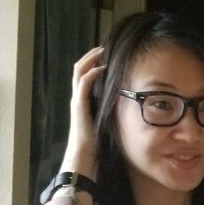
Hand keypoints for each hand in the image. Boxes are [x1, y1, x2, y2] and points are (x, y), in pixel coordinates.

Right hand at [62, 46, 105, 171]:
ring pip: (79, 72)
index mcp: (82, 102)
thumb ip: (111, 115)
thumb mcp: (105, 125)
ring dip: (90, 59)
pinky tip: (102, 68)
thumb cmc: (94, 146)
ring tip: (101, 51)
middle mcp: (77, 98)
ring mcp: (77, 100)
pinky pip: (83, 83)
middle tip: (103, 48)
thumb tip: (127, 112)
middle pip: (79, 69)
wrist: (83, 157)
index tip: (106, 57)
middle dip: (90, 57)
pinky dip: (91, 73)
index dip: (93, 65)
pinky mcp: (79, 105)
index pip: (84, 77)